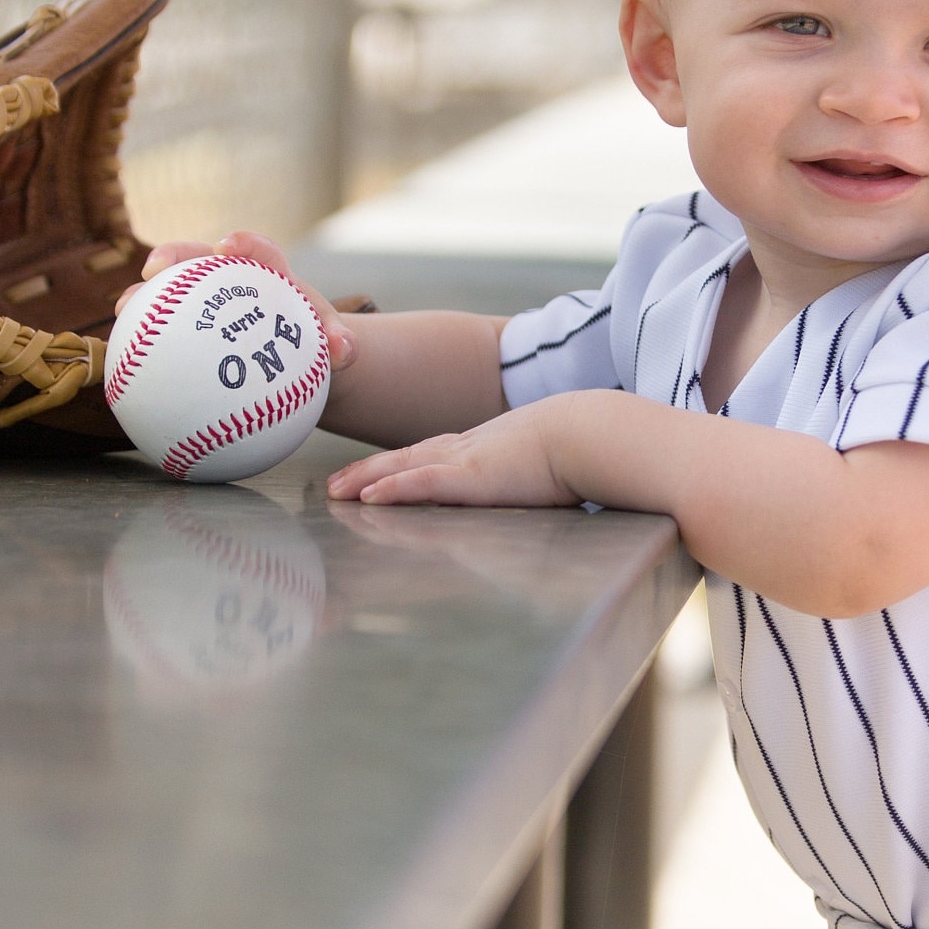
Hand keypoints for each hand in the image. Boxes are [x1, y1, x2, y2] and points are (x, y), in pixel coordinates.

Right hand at [119, 228, 358, 373]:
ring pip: (170, 291)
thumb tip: (345, 352)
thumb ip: (340, 345)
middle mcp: (230, 280)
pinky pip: (163, 334)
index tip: (230, 246)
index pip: (257, 249)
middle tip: (156, 268)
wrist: (299, 362)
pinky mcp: (188, 328)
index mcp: (269, 273)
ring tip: (126, 310)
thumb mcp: (332, 344)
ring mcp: (204, 301)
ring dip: (144, 296)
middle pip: (197, 257)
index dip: (243, 243)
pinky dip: (145, 345)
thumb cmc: (315, 344)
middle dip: (174, 255)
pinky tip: (124, 368)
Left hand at [326, 401, 573, 509]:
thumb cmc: (581, 448)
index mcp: (486, 448)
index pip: (431, 454)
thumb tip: (539, 486)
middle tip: (334, 485)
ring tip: (336, 492)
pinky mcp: (475, 476)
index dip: (398, 465)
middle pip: (406, 458)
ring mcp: (468, 461)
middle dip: (367, 472)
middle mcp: (469, 449)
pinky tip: (367, 497)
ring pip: (404, 469)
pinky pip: (424, 482)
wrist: (593, 432)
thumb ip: (532, 474)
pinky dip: (394, 488)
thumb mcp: (546, 461)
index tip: (373, 475)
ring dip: (366, 480)